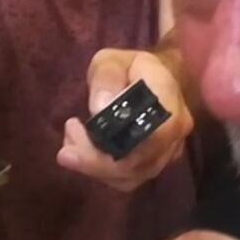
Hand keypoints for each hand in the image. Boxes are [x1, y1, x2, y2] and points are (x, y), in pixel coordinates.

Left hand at [57, 48, 193, 191]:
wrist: (156, 79)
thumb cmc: (133, 68)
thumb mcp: (114, 60)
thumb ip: (107, 77)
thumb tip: (99, 107)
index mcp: (169, 104)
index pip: (151, 137)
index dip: (115, 150)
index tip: (76, 138)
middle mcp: (175, 133)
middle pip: (137, 164)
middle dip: (94, 162)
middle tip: (65, 149)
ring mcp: (168, 152)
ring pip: (131, 176)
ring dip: (95, 168)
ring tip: (69, 147)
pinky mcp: (156, 163)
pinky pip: (128, 179)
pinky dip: (101, 173)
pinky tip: (84, 155)